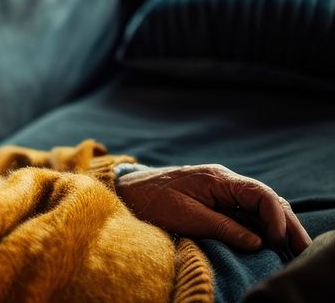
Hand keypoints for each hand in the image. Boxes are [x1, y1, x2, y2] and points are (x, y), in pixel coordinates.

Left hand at [116, 164, 311, 256]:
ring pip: (259, 207)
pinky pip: (246, 212)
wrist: (128, 192)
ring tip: (291, 248)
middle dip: (285, 223)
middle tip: (299, 248)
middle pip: (265, 200)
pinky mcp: (216, 201)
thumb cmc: (153, 201)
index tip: (277, 240)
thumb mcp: (187, 217)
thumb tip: (257, 242)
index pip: (260, 194)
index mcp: (218, 179)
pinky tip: (270, 241)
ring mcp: (221, 190)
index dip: (275, 217)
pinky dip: (261, 227)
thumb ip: (223, 227)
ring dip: (276, 226)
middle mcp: (224, 181)